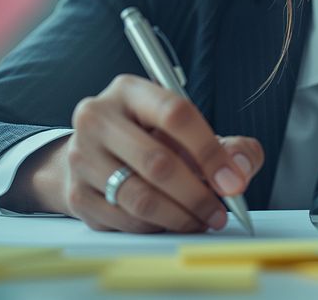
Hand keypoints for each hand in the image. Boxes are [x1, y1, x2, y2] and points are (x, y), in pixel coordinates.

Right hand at [5, 74, 263, 232]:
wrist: (93, 155)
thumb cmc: (149, 138)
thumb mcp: (189, 130)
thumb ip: (229, 145)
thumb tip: (242, 167)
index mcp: (130, 91)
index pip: (175, 114)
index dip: (210, 151)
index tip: (232, 180)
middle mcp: (97, 118)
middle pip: (157, 162)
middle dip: (198, 194)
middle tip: (220, 211)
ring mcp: (82, 157)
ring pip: (140, 198)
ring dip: (180, 217)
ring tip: (202, 220)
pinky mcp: (76, 194)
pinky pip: (125, 220)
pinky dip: (156, 227)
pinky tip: (172, 222)